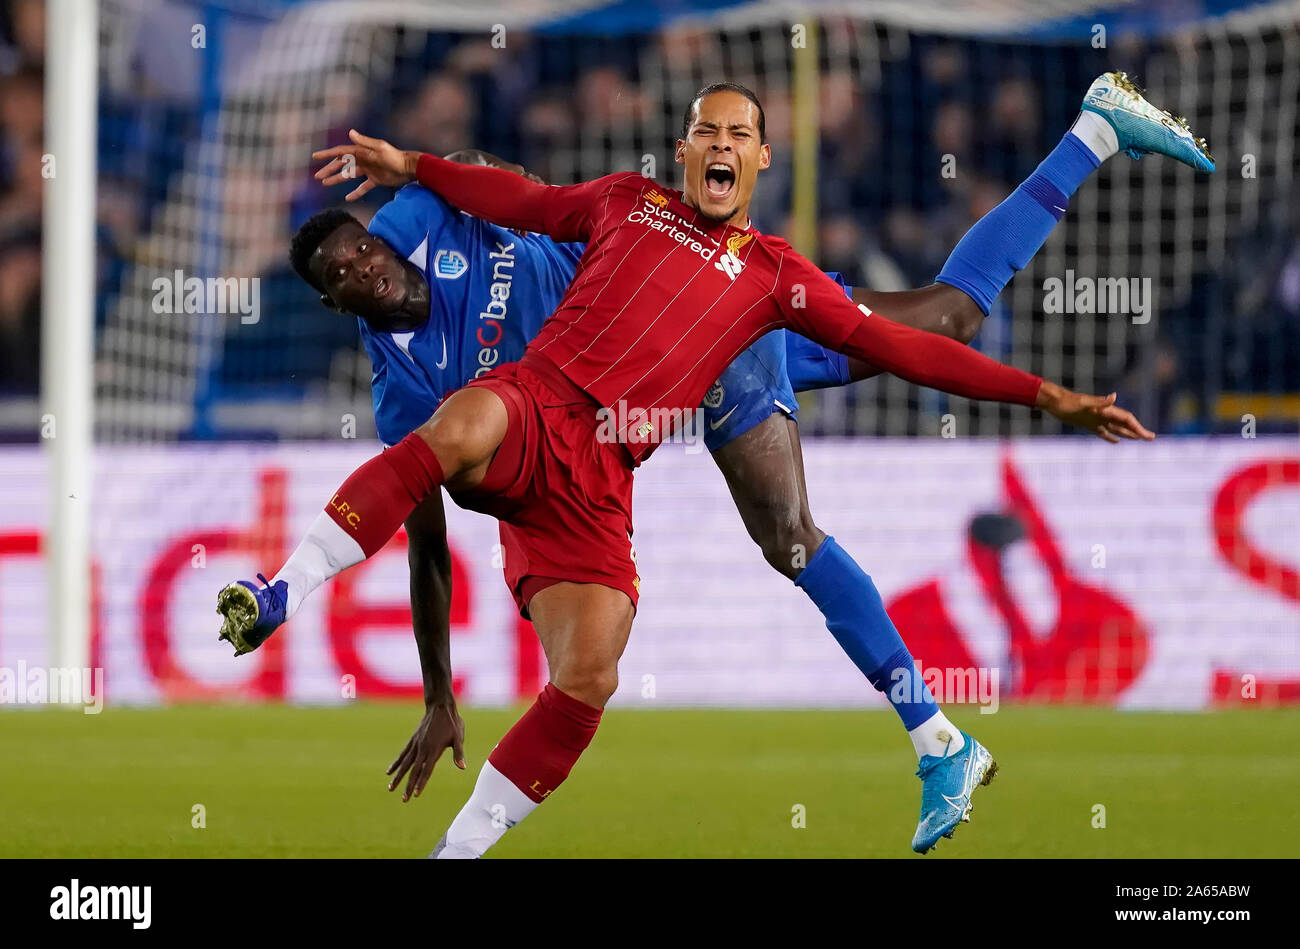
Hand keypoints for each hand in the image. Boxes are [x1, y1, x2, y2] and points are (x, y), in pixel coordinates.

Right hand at [312, 129, 419, 201]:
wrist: (409, 168)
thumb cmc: (394, 156)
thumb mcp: (379, 148)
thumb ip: (364, 142)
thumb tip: (351, 132)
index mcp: (361, 151)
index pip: (340, 152)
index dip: (327, 154)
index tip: (315, 157)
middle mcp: (362, 160)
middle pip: (342, 165)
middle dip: (329, 169)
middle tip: (317, 176)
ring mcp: (368, 170)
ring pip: (349, 175)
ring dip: (337, 179)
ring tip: (325, 184)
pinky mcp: (375, 180)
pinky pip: (362, 187)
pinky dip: (356, 193)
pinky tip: (348, 198)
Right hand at [385, 699, 465, 801]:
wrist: (439, 706)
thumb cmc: (452, 723)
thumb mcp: (458, 737)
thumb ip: (458, 753)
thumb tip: (462, 767)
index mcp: (434, 750)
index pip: (426, 770)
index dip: (421, 783)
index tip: (416, 794)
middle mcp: (422, 749)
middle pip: (414, 771)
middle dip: (408, 786)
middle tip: (404, 800)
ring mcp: (416, 744)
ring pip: (404, 764)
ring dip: (398, 777)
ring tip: (390, 789)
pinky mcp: (413, 740)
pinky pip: (402, 754)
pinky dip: (396, 764)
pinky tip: (389, 772)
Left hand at [1036, 381, 1154, 442]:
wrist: (1054, 401)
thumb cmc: (1068, 401)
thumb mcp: (1083, 402)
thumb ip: (1099, 401)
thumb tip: (1114, 396)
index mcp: (1105, 410)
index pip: (1127, 419)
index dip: (1139, 427)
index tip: (1148, 436)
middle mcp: (1103, 414)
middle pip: (1125, 424)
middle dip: (1138, 431)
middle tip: (1151, 438)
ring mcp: (1096, 420)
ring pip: (1116, 428)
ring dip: (1128, 433)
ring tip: (1139, 438)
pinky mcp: (1088, 424)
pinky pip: (1103, 432)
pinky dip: (1111, 437)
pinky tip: (1116, 441)